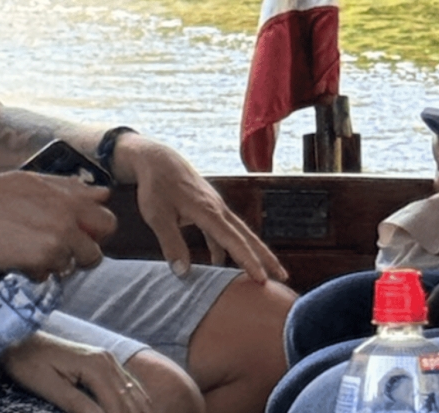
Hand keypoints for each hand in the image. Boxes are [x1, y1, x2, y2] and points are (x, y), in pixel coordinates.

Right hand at [0, 171, 114, 280]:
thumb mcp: (35, 181)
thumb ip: (70, 189)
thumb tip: (103, 193)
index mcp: (69, 197)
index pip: (107, 221)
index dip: (95, 232)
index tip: (80, 234)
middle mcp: (68, 219)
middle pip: (95, 253)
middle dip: (82, 256)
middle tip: (60, 251)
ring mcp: (57, 241)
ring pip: (68, 266)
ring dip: (51, 262)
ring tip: (26, 248)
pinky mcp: (41, 260)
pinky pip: (46, 275)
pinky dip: (33, 270)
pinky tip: (15, 255)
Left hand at [0, 332, 149, 412]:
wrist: (18, 338)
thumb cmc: (28, 364)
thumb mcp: (49, 388)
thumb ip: (77, 405)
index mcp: (95, 366)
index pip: (116, 407)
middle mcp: (107, 360)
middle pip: (129, 401)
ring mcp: (108, 360)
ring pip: (134, 394)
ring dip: (139, 412)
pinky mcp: (104, 363)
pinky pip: (129, 385)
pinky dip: (136, 402)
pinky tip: (141, 412)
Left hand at [111, 134, 286, 282]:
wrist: (157, 159)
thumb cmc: (156, 186)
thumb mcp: (157, 215)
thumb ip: (171, 243)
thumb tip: (183, 273)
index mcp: (208, 211)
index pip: (234, 241)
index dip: (249, 261)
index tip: (262, 280)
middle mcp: (218, 208)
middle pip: (247, 236)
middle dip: (265, 257)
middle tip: (283, 277)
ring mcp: (215, 207)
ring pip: (239, 233)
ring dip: (251, 252)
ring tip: (264, 273)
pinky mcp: (208, 207)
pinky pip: (224, 230)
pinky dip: (227, 246)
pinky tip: (220, 262)